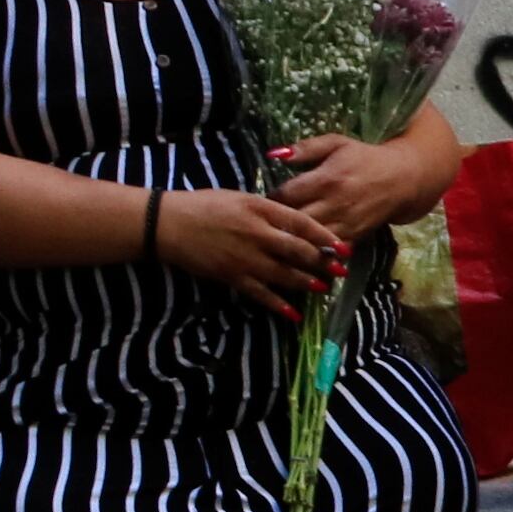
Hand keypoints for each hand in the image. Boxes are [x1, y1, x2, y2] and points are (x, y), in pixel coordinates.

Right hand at [161, 188, 339, 318]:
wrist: (168, 223)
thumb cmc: (205, 205)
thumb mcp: (241, 197)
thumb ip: (269, 210)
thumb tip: (295, 222)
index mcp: (260, 208)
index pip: (301, 223)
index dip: (325, 237)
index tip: (343, 246)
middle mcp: (257, 233)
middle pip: (297, 251)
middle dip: (323, 263)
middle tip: (341, 272)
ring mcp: (245, 257)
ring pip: (283, 274)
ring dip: (306, 283)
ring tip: (323, 289)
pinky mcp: (232, 276)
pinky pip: (261, 293)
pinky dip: (278, 305)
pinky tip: (294, 314)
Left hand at [270, 132, 409, 240]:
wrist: (403, 178)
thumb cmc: (364, 158)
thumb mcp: (336, 143)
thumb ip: (305, 148)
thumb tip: (272, 154)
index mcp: (326, 178)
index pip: (285, 195)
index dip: (269, 199)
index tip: (262, 200)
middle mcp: (334, 203)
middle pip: (294, 221)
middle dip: (277, 223)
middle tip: (265, 223)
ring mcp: (345, 223)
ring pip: (310, 240)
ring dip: (293, 241)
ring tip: (278, 240)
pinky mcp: (355, 237)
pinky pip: (329, 251)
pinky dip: (314, 253)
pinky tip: (301, 252)